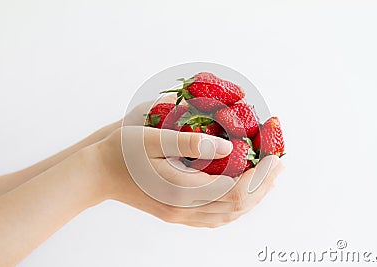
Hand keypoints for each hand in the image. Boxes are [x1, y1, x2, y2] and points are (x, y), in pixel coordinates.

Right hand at [94, 126, 283, 227]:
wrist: (97, 174)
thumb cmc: (123, 150)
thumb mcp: (153, 137)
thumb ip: (190, 143)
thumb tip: (227, 148)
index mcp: (181, 189)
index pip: (235, 188)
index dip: (260, 174)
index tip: (275, 156)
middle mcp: (183, 209)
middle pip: (237, 206)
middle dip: (263, 186)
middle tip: (279, 166)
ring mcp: (179, 215)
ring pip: (228, 216)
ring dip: (252, 199)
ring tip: (266, 181)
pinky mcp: (175, 215)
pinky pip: (213, 219)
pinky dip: (234, 209)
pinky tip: (239, 197)